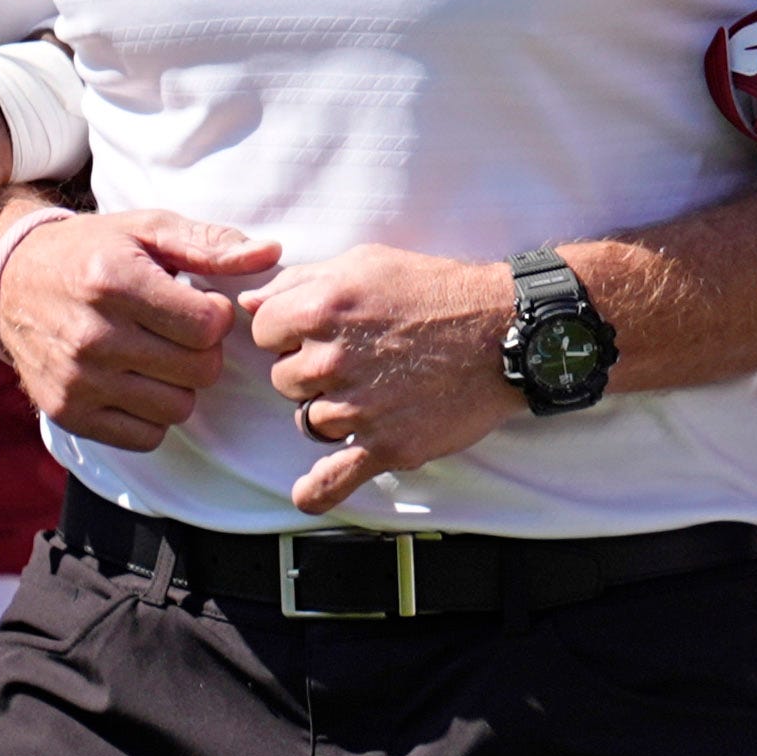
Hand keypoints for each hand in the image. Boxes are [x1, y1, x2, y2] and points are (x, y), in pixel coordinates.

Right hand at [0, 206, 275, 455]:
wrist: (11, 282)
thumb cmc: (92, 251)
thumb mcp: (147, 230)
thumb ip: (210, 244)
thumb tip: (269, 254)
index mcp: (114, 282)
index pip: (208, 326)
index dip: (217, 315)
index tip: (199, 303)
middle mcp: (92, 336)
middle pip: (199, 370)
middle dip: (203, 351)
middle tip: (180, 332)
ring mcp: (77, 380)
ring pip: (178, 407)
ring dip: (179, 384)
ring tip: (157, 355)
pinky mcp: (67, 413)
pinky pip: (145, 437)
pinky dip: (152, 415)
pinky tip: (137, 382)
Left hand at [249, 246, 526, 514]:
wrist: (506, 331)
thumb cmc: (439, 291)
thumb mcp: (368, 263)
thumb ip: (301, 281)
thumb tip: (250, 304)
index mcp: (322, 309)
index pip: (264, 332)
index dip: (289, 331)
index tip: (317, 332)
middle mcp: (334, 360)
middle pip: (284, 379)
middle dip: (312, 371)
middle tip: (359, 358)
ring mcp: (359, 408)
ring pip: (309, 422)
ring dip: (331, 411)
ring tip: (375, 391)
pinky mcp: (387, 445)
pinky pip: (335, 478)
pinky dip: (318, 490)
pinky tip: (308, 493)